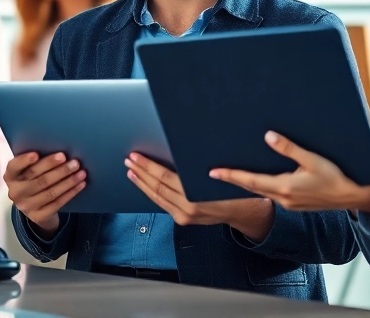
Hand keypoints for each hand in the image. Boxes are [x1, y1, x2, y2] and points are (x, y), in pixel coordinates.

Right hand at [4, 151, 85, 235]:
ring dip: (68, 181)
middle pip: (38, 179)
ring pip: (50, 191)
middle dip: (57, 169)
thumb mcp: (29, 171)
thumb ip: (36, 162)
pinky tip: (80, 184)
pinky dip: (71, 192)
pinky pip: (57, 203)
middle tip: (73, 161)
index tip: (36, 154)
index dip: (24, 161)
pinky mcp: (38, 216)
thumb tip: (59, 153)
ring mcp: (26, 206)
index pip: (14, 167)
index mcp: (10, 176)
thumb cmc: (34, 180)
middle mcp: (15, 192)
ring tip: (81, 172)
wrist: (36, 208)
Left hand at [126, 153, 274, 240]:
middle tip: (129, 160)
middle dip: (141, 172)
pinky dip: (150, 192)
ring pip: (156, 197)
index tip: (136, 156)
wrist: (240, 212)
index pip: (164, 178)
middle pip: (157, 187)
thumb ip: (197, 167)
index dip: (148, 166)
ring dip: (142, 183)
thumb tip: (176, 149)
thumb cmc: (232, 188)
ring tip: (131, 170)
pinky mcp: (182, 220)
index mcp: (195, 195)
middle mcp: (187, 208)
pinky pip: (162, 204)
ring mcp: (183, 216)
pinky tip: (143, 184)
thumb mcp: (218, 173)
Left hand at [210, 131, 369, 213]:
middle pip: (250, 188)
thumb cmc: (335, 177)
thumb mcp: (312, 160)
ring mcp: (288, 203)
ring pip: (259, 192)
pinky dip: (258, 186)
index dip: (231, 176)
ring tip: (229, 173)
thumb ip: (289, 149)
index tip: (213, 172)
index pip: (250, 181)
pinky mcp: (293, 203)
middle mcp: (283, 198)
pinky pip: (269, 194)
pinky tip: (254, 179)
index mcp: (285, 187)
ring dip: (244, 183)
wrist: (351, 197)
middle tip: (213, 172)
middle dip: (232, 180)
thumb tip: (268, 136)